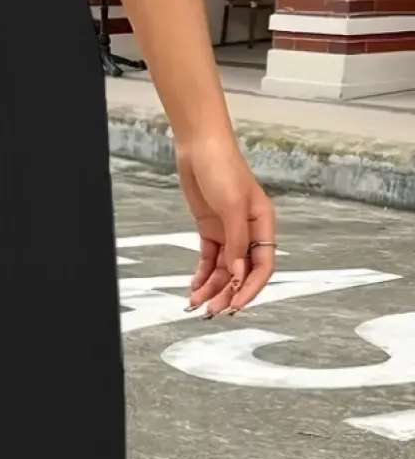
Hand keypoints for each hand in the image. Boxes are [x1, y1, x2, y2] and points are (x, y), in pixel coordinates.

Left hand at [177, 135, 276, 315]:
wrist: (199, 147)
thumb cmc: (223, 168)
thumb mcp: (232, 206)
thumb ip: (237, 242)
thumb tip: (240, 275)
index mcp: (263, 224)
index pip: (263, 266)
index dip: (251, 288)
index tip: (235, 305)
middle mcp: (248, 231)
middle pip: (241, 272)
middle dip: (227, 293)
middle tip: (211, 311)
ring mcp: (228, 231)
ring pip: (224, 269)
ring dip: (212, 288)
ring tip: (197, 304)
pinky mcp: (210, 229)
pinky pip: (209, 259)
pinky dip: (202, 274)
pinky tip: (194, 287)